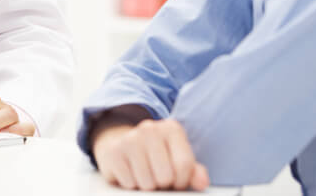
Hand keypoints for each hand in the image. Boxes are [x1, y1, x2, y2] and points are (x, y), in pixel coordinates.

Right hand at [91, 118, 209, 191]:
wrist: (121, 144)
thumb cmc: (156, 157)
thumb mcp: (177, 160)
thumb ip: (194, 172)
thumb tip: (202, 182)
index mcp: (171, 129)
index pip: (184, 165)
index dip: (182, 181)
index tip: (176, 180)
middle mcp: (150, 129)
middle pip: (166, 176)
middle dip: (163, 184)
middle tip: (157, 176)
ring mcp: (130, 139)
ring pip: (147, 183)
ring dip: (146, 186)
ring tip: (144, 174)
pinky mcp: (114, 152)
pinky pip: (129, 183)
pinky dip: (130, 185)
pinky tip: (130, 173)